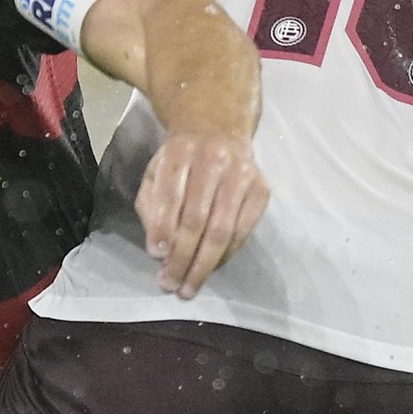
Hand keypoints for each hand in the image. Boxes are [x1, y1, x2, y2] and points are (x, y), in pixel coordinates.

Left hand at [135, 128, 269, 295]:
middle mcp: (213, 160)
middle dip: (182, 257)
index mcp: (179, 151)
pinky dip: (226, 254)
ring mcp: (241, 174)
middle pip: (197, 218)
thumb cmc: (180, 158)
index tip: (156, 258)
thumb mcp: (156, 171)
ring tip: (189, 286)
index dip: (162, 229)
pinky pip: (243, 230)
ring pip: (222, 229)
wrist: (218, 127)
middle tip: (171, 284)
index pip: (170, 196)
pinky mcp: (261, 188)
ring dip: (204, 264)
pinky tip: (212, 268)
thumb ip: (151, 206)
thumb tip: (158, 250)